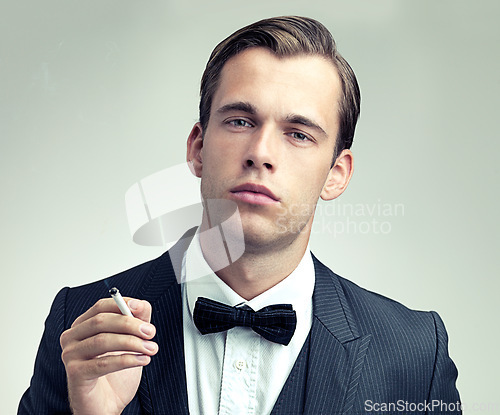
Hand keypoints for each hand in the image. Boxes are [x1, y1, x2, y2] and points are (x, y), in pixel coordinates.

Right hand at [60, 297, 157, 414]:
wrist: (105, 406)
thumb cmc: (115, 374)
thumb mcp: (130, 342)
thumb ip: (136, 321)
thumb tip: (141, 304)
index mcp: (83, 326)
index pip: (100, 306)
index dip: (122, 304)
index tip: (142, 309)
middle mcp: (72, 338)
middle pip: (101, 321)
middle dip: (130, 324)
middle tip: (150, 332)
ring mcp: (70, 355)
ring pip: (103, 341)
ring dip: (132, 343)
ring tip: (151, 349)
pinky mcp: (75, 374)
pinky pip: (103, 363)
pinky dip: (127, 360)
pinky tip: (143, 360)